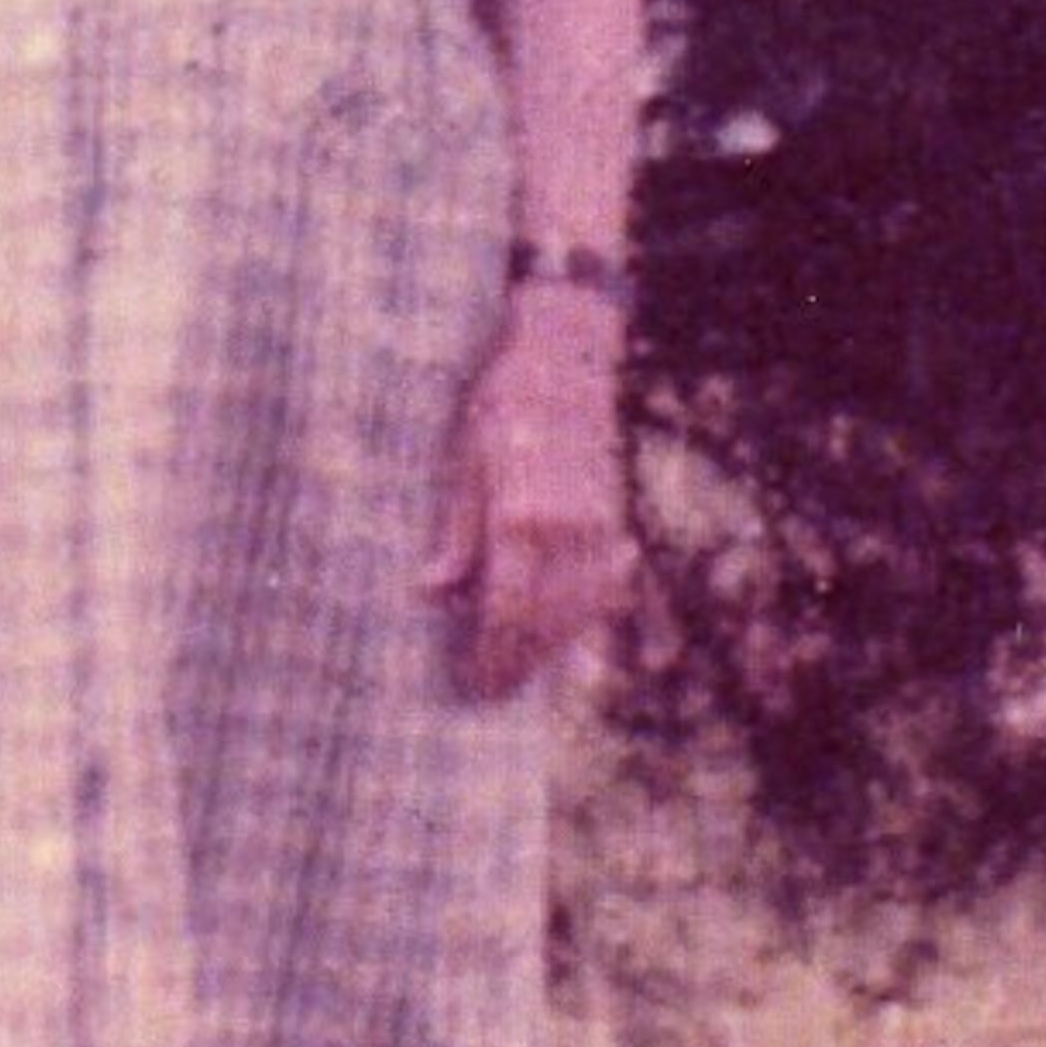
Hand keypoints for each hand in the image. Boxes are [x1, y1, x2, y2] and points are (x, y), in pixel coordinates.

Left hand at [425, 295, 632, 699]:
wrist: (564, 354)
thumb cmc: (499, 400)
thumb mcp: (460, 460)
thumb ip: (454, 533)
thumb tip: (430, 594)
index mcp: (521, 518)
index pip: (507, 612)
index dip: (490, 655)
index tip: (471, 682)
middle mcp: (567, 531)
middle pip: (546, 624)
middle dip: (518, 664)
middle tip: (488, 692)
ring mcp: (599, 528)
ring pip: (580, 612)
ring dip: (551, 650)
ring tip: (518, 672)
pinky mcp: (615, 519)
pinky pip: (604, 587)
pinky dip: (585, 617)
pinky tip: (564, 634)